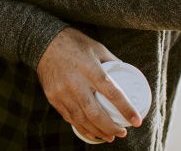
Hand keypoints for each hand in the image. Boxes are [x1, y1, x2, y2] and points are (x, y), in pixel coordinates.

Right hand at [37, 28, 142, 143]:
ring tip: (110, 137)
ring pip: (82, 119)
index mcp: (90, 69)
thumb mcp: (97, 48)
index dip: (126, 109)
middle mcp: (76, 83)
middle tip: (122, 132)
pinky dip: (82, 128)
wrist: (43, 42)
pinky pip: (69, 117)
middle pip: (95, 113)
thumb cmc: (74, 43)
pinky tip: (91, 132)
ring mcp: (62, 92)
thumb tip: (129, 74)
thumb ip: (112, 62)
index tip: (136, 121)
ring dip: (97, 132)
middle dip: (111, 127)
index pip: (112, 93)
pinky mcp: (53, 97)